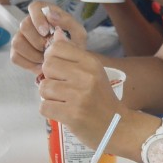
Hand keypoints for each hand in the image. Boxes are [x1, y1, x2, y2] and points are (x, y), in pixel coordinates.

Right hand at [10, 2, 85, 72]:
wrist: (70, 61)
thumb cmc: (73, 43)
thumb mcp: (78, 32)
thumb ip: (67, 21)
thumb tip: (50, 15)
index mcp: (45, 13)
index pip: (35, 7)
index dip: (38, 19)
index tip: (46, 32)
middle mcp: (30, 22)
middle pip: (24, 26)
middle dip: (38, 41)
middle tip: (49, 49)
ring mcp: (21, 37)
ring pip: (17, 42)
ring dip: (33, 54)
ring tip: (46, 59)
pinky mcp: (17, 51)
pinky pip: (15, 56)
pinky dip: (28, 63)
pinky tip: (40, 65)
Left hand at [36, 23, 115, 144]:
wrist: (117, 127)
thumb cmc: (101, 99)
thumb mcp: (93, 72)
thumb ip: (73, 56)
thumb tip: (56, 35)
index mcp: (91, 63)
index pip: (57, 48)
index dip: (51, 57)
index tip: (58, 69)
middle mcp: (86, 76)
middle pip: (47, 66)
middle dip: (49, 77)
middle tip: (60, 87)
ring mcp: (79, 96)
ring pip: (44, 87)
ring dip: (49, 96)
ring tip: (62, 101)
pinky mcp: (72, 114)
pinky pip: (44, 107)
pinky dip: (49, 110)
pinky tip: (62, 111)